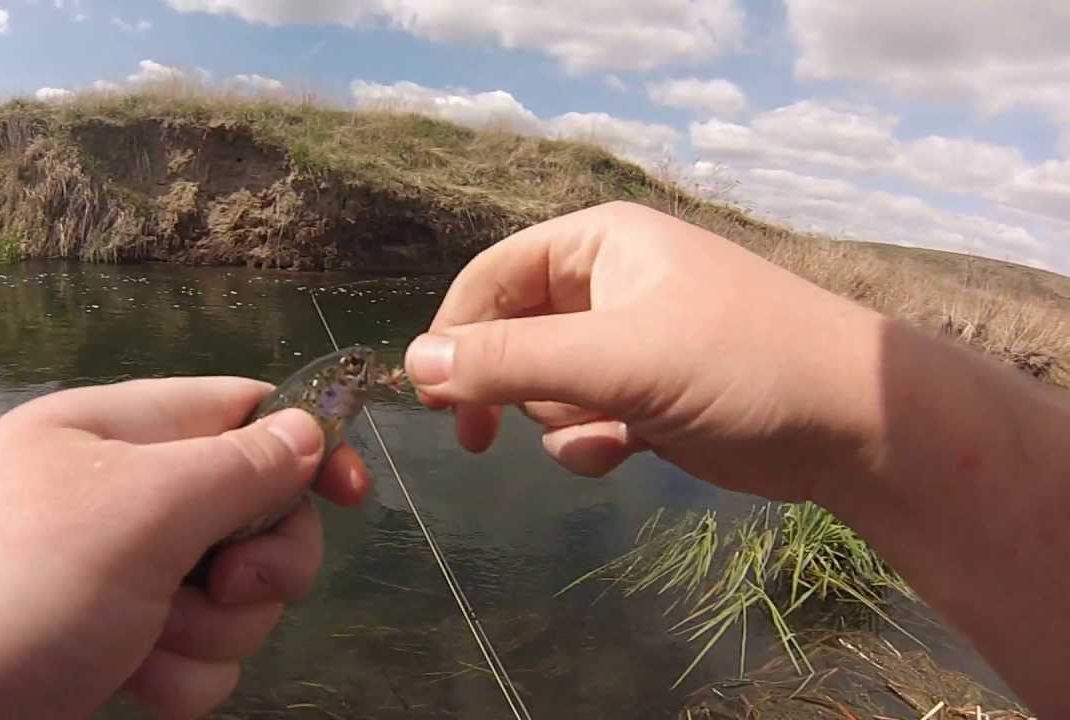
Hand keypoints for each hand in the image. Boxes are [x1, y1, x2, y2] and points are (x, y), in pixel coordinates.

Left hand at [0, 377, 370, 719]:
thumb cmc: (4, 578)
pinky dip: (178, 676)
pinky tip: (129, 683)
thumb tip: (310, 432)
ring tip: (140, 642)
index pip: (257, 413)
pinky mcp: (120, 645)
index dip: (315, 446)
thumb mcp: (132, 510)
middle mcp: (143, 499)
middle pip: (265, 518)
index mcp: (141, 434)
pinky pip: (199, 657)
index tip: (353, 499)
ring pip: (239, 601)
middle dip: (260, 564)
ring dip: (212, 633)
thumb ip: (234, 470)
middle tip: (214, 581)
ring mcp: (132, 576)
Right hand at [404, 200, 884, 500]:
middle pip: (513, 335)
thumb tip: (413, 363)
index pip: (493, 277)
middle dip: (508, 386)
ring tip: (606, 428)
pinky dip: (590, 442)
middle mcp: (609, 287)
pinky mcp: (649, 399)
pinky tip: (625, 452)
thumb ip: (510, 361)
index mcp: (599, 245)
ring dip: (559, 418)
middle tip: (478, 438)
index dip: (455, 333)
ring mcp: (630, 346)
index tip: (429, 396)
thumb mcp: (615, 358)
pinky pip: (582, 421)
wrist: (853, 424)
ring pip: (545, 387)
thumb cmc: (737, 362)